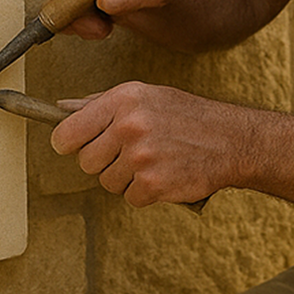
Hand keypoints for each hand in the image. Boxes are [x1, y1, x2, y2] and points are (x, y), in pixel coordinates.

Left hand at [50, 81, 234, 205]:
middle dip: (104, 161)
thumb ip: (103, 104)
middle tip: (130, 152)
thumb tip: (62, 109)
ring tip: (153, 161)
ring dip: (126, 178)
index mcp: (124, 100)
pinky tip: (164, 174)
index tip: (78, 145)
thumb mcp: (147, 96)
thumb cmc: (187, 116)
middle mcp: (129, 126)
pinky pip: (129, 198)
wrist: (230, 140)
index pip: (67, 132)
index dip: (70, 142)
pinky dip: (145, 192)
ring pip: (107, 182)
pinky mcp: (153, 184)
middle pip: (86, 161)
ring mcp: (141, 156)